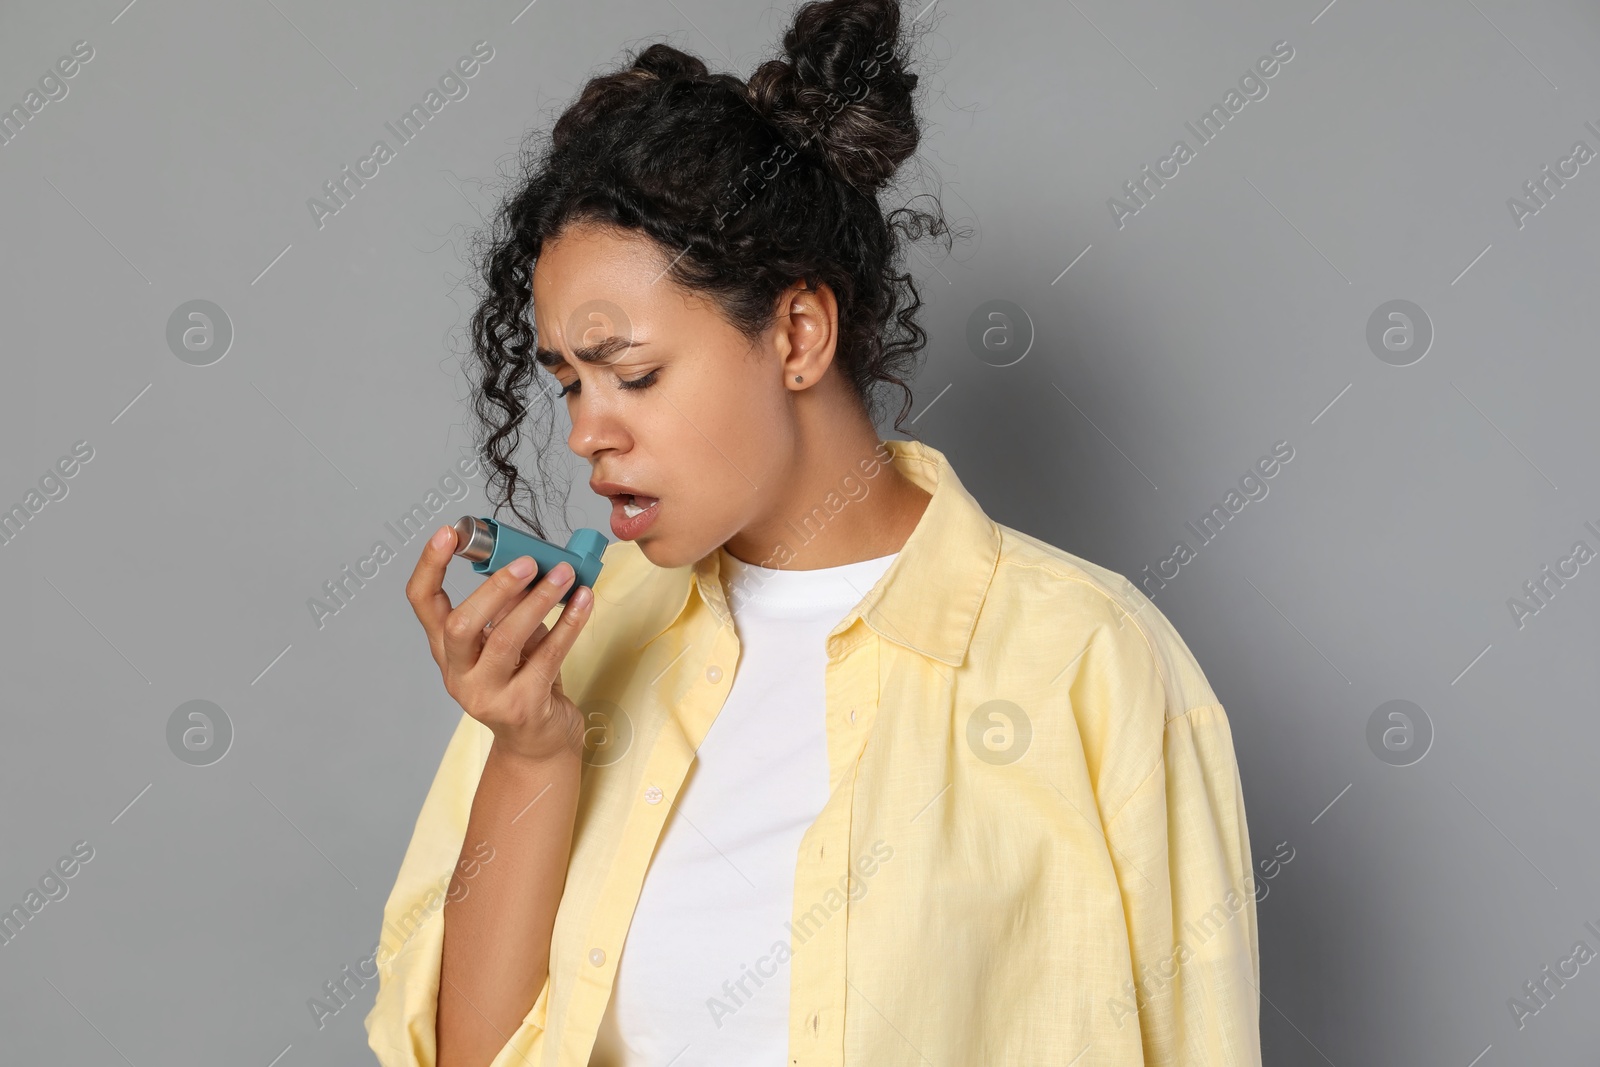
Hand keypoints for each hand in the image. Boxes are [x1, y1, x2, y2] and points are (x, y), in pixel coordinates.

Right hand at [406, 524, 593, 763]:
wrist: (538, 745)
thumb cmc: (523, 684)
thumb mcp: (509, 644)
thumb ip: (508, 609)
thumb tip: (525, 563)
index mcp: (448, 651)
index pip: (422, 603)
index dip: (430, 566)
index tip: (448, 532)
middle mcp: (458, 674)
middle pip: (461, 625)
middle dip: (495, 589)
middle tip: (527, 562)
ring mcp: (487, 695)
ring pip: (506, 640)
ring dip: (538, 602)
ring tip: (565, 575)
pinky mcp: (523, 707)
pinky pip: (548, 658)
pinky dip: (569, 625)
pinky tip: (584, 602)